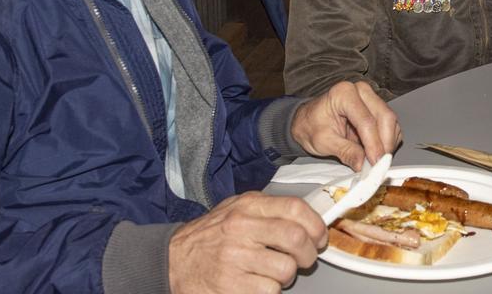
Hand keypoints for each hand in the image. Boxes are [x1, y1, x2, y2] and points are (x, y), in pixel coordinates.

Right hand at [168, 192, 324, 293]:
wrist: (173, 260)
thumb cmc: (209, 236)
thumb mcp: (236, 209)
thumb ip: (268, 210)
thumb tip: (306, 218)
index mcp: (247, 206)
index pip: (295, 208)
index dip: (315, 225)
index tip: (319, 236)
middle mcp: (241, 228)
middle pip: (296, 240)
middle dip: (309, 254)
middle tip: (305, 259)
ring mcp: (235, 258)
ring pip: (286, 270)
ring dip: (286, 276)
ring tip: (272, 272)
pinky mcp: (232, 285)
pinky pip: (270, 291)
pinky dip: (269, 291)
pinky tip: (257, 283)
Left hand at [291, 81, 400, 169]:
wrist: (308, 121)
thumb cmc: (311, 126)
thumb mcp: (324, 142)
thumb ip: (345, 152)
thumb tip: (363, 164)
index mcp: (344, 93)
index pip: (366, 120)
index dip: (374, 144)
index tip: (375, 162)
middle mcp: (361, 91)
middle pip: (385, 117)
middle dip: (384, 144)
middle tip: (379, 164)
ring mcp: (371, 98)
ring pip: (391, 122)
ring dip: (387, 144)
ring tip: (374, 160)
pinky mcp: (377, 109)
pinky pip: (391, 126)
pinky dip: (387, 142)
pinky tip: (375, 152)